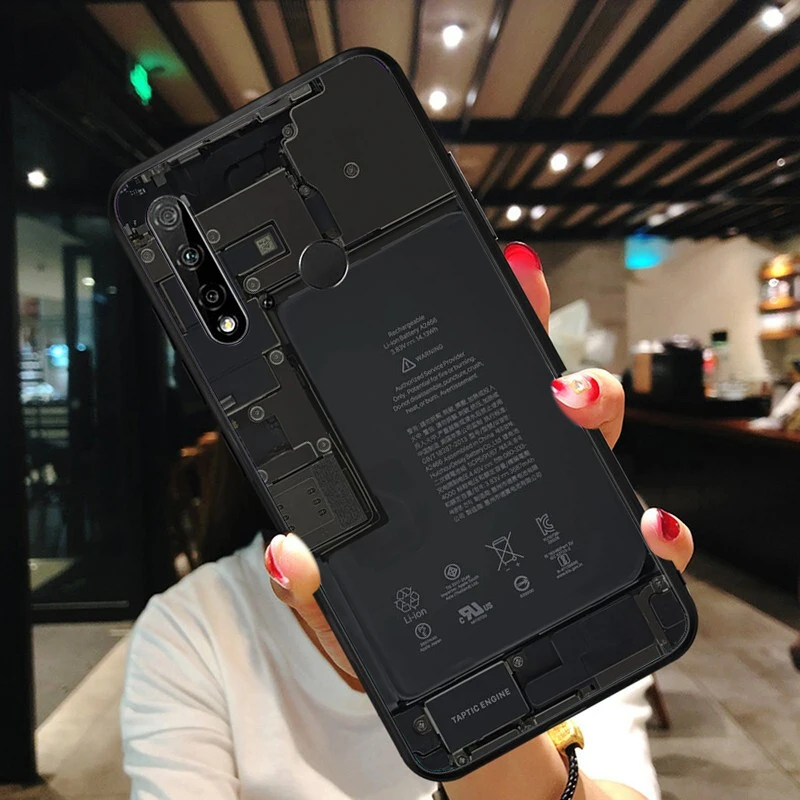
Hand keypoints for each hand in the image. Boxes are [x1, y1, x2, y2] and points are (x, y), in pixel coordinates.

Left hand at [263, 241, 693, 684]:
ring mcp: (556, 525)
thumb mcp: (339, 610)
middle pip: (549, 407)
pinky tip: (650, 526)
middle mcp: (512, 484)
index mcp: (447, 472)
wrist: (448, 700)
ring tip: (577, 403)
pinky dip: (658, 536)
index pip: (478, 387)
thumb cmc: (392, 640)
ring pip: (598, 456)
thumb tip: (291, 554)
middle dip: (548, 361)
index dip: (499, 328)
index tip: (508, 277)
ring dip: (599, 416)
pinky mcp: (594, 580)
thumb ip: (309, 588)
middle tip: (540, 358)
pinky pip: (641, 554)